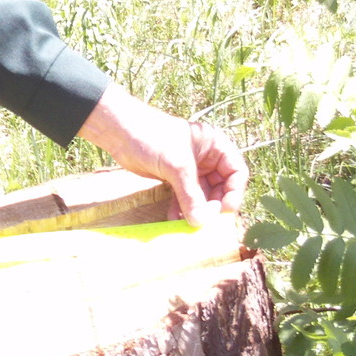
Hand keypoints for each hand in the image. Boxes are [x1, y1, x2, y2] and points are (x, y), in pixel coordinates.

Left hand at [78, 84, 248, 225]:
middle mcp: (206, 157)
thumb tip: (201, 222)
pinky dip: (181, 208)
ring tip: (190, 225)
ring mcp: (189, 168)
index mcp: (215, 145)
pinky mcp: (172, 176)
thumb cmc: (154, 137)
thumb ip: (191, 194)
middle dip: (213, 205)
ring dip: (196, 210)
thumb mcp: (177, 165)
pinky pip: (183, 196)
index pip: (236, 172)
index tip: (224, 211)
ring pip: (200, 194)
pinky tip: (174, 219)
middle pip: (220, 187)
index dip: (234, 192)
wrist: (119, 130)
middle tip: (205, 222)